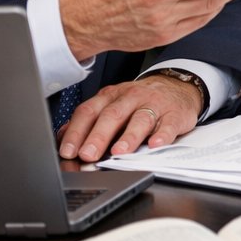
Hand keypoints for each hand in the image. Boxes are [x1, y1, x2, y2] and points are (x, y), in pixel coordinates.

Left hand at [57, 73, 203, 161]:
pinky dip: (162, 135)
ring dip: (128, 137)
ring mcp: (154, 105)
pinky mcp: (175, 114)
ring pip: (140, 119)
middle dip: (98, 136)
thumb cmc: (139, 101)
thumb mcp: (112, 104)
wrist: (177, 87)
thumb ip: (89, 120)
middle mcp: (131, 97)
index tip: (68, 151)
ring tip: (118, 152)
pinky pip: (169, 124)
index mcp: (111, 96)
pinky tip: (155, 145)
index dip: (77, 131)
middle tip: (88, 154)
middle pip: (113, 115)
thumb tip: (63, 137)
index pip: (89, 111)